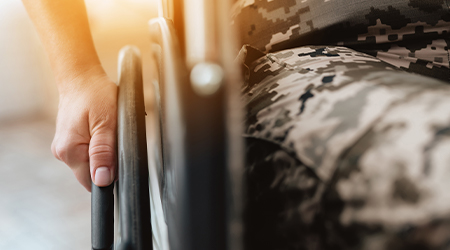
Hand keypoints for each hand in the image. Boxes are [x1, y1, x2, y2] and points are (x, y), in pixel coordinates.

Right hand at [51, 67, 116, 191]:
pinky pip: (87, 152)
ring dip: (103, 151)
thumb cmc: (95, 94)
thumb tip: (102, 180)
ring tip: (105, 129)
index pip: (92, 182)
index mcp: (70, 151)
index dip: (108, 175)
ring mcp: (63, 147)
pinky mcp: (68, 141)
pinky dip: (97, 144)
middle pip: (92, 173)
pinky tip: (99, 129)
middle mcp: (62, 153)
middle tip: (112, 136)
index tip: (116, 156)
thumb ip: (104, 153)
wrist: (81, 77)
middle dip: (107, 161)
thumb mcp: (107, 123)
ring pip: (90, 162)